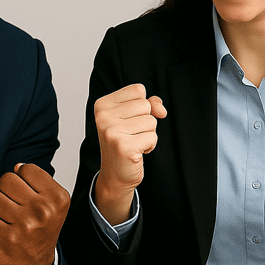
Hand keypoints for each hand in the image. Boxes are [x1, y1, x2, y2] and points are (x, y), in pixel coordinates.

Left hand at [0, 163, 70, 264]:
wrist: (37, 263)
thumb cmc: (42, 227)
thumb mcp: (51, 201)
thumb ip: (36, 180)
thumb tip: (17, 167)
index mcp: (57, 198)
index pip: (26, 169)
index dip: (22, 179)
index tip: (26, 192)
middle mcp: (43, 210)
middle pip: (6, 179)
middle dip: (5, 189)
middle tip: (13, 203)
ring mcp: (24, 225)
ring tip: (6, 215)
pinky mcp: (6, 239)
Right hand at [92, 84, 166, 224]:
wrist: (115, 175)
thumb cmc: (124, 142)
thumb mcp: (133, 117)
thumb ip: (149, 104)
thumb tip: (161, 110)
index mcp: (102, 105)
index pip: (138, 90)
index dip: (141, 106)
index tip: (129, 121)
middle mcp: (103, 116)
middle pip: (145, 105)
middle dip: (146, 121)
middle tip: (131, 134)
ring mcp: (112, 132)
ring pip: (151, 121)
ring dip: (148, 134)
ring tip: (134, 143)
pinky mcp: (124, 147)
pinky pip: (153, 137)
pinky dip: (150, 146)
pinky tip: (137, 152)